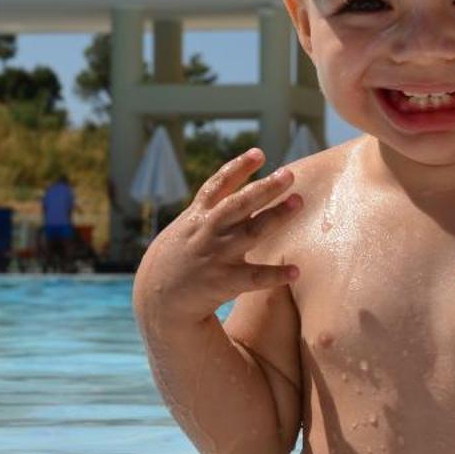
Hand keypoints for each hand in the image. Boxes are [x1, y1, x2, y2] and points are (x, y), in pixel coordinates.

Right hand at [134, 149, 301, 325]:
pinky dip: (274, 274)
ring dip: (276, 216)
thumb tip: (240, 192)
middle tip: (289, 174)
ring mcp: (216, 255)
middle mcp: (208, 231)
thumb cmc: (177, 260)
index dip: (238, 168)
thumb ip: (210, 211)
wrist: (156, 299)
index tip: (259, 154)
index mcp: (197, 216)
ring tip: (298, 202)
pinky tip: (295, 271)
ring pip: (252, 232)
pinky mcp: (222, 282)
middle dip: (264, 188)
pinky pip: (253, 277)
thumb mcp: (185, 229)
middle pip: (239, 204)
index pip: (218, 185)